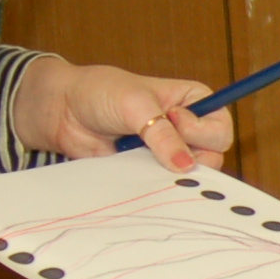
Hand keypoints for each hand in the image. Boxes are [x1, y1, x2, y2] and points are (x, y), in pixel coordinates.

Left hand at [10, 58, 236, 172]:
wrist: (60, 110)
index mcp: (192, 102)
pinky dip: (154, 184)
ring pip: (189, 175)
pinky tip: (135, 170)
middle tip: (157, 146)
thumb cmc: (98, 92)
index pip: (219, 127)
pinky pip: (163, 186)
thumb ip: (163, 134)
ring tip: (138, 155)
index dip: (202, 130)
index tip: (174, 119)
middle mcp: (186, 128)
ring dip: (168, 171)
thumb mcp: (135, 104)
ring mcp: (168, 152)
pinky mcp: (149, 170)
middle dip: (189, 155)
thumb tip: (185, 166)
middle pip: (212, 155)